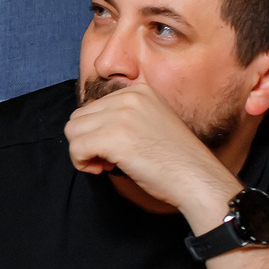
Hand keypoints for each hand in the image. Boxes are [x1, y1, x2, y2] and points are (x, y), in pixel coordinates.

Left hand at [64, 82, 237, 219]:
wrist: (196, 177)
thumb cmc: (175, 160)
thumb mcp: (150, 123)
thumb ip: (122, 118)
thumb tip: (87, 129)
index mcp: (138, 91)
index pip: (92, 107)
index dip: (97, 132)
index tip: (116, 149)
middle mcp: (128, 97)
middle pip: (78, 118)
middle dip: (86, 141)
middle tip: (108, 159)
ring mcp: (121, 115)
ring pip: (72, 132)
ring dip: (83, 152)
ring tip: (107, 164)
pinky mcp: (114, 137)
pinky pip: (76, 148)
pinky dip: (82, 163)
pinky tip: (105, 169)